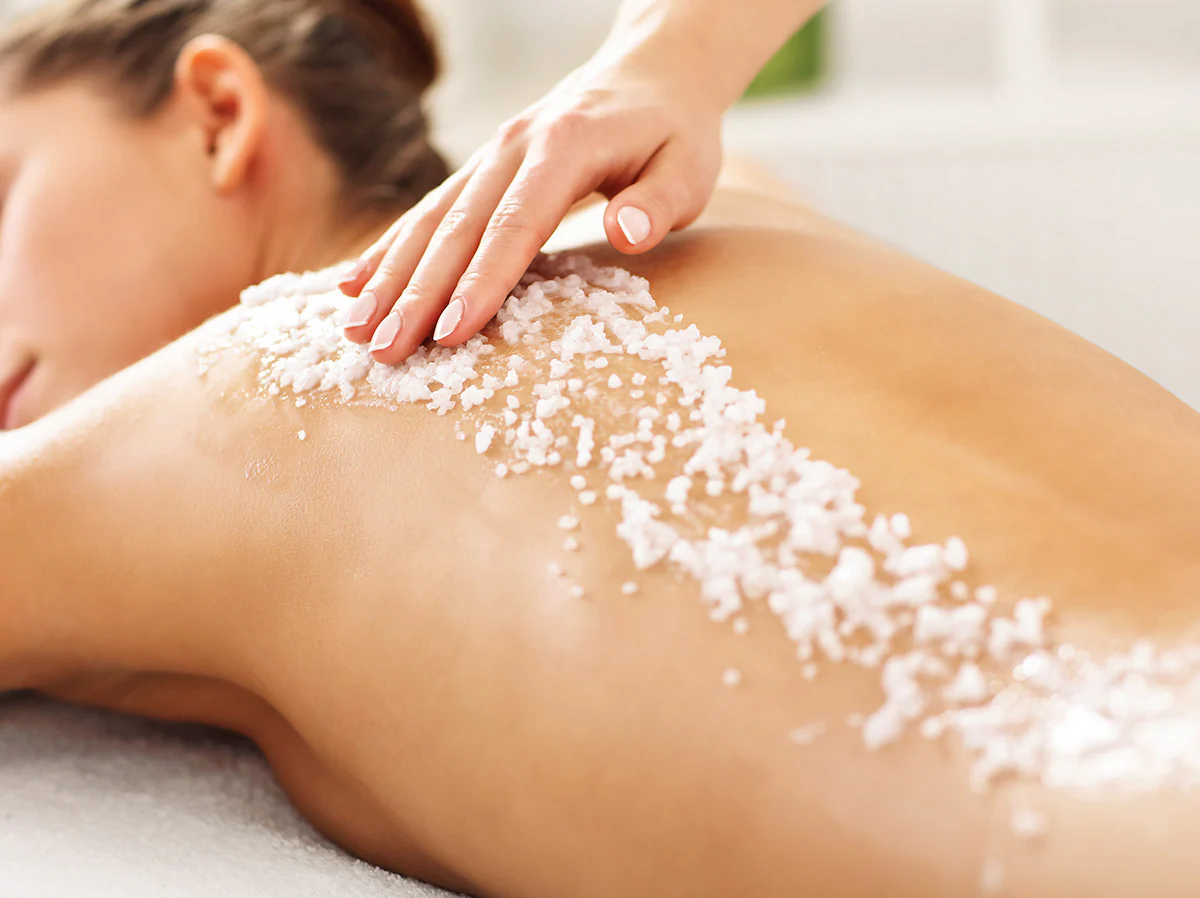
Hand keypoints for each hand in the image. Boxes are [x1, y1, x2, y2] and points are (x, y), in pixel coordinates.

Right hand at [337, 56, 722, 362]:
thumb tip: (626, 233)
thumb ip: (659, 202)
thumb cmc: (673, 133)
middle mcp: (514, 147)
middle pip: (457, 228)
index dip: (481, 281)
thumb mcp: (689, 167)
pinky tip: (355, 285)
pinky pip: (427, 211)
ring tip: (354, 329)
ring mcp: (490, 155)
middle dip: (416, 293)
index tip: (451, 332)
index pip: (515, 224)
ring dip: (390, 277)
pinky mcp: (480, 170)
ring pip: (430, 220)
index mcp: (564, 148)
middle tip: (382, 350)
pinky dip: (390, 248)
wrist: (649, 74)